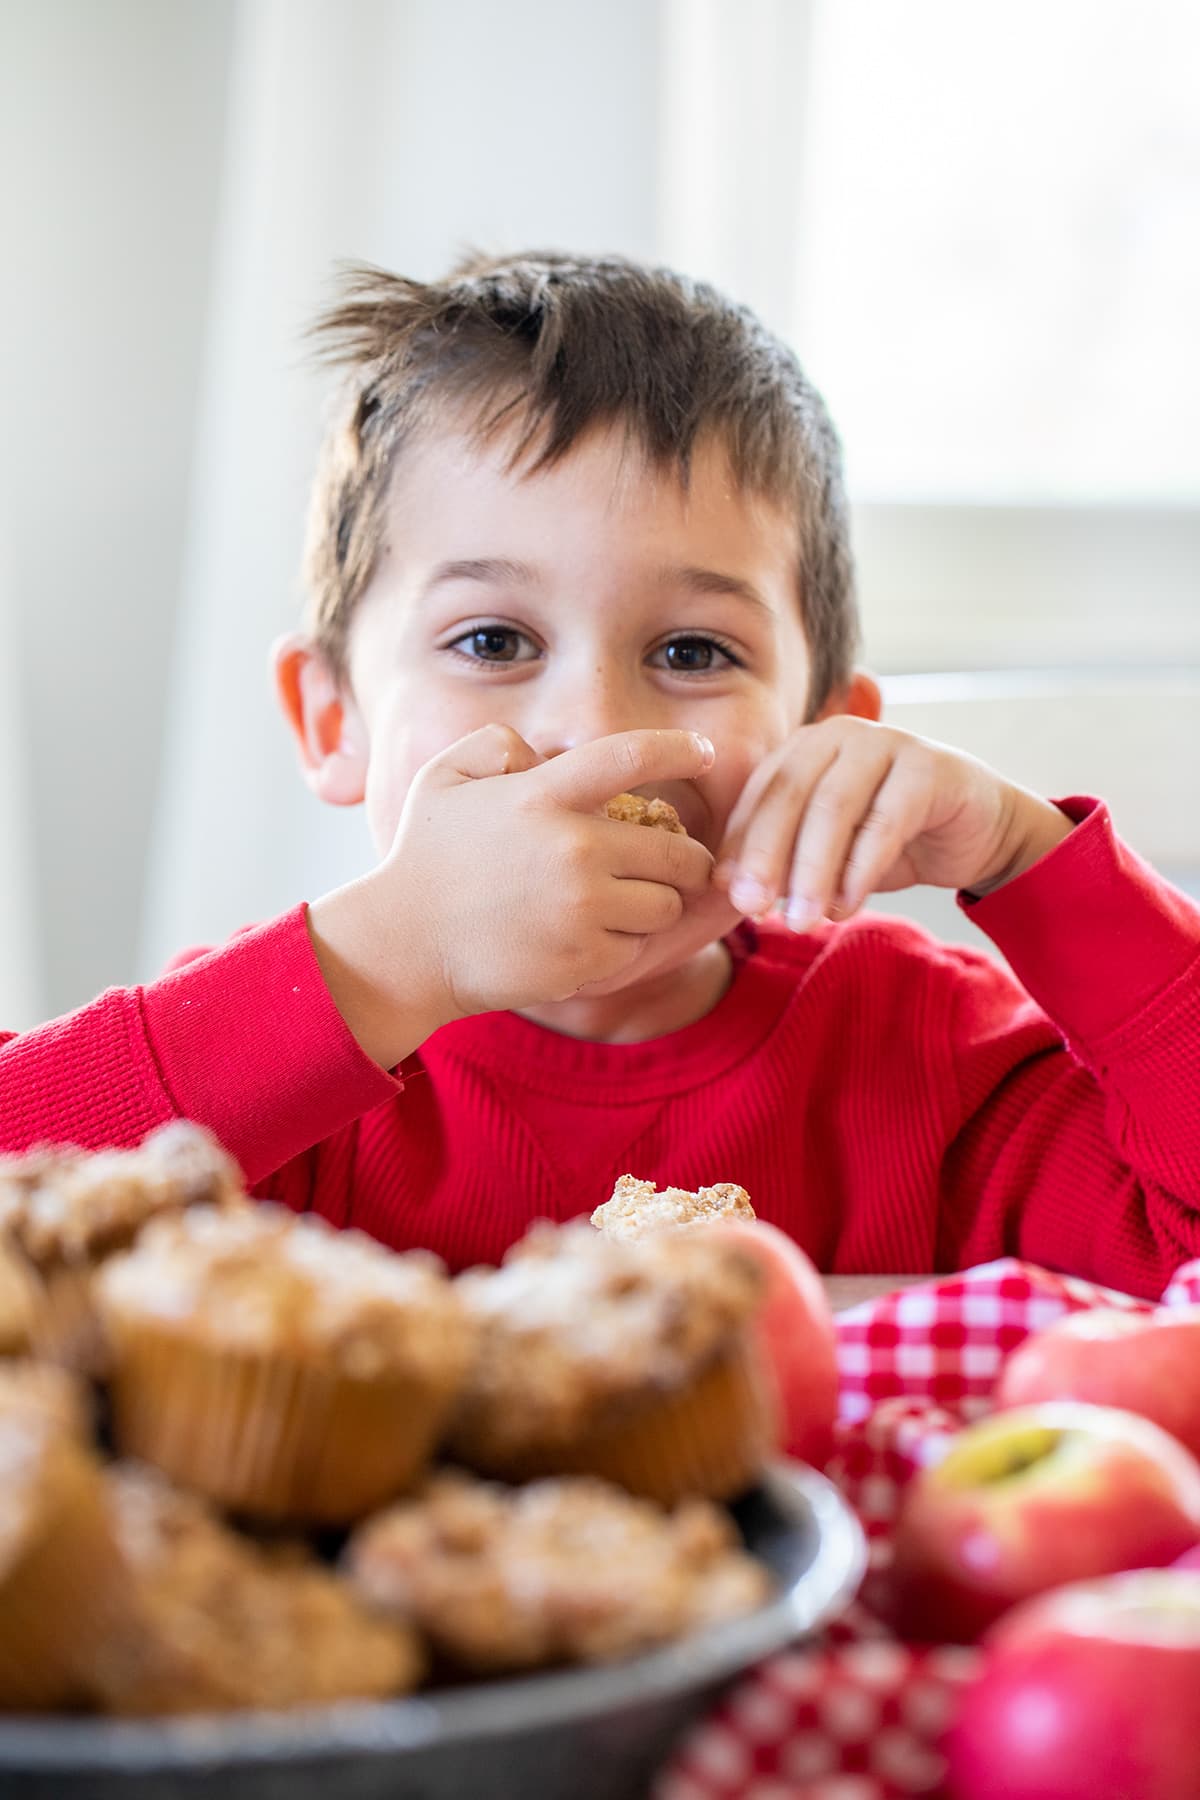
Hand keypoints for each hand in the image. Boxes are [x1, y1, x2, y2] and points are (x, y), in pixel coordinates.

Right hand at [307, 724, 716, 1063]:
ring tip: (619, 903)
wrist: (404, 947)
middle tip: (674, 865)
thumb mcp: (444, 778)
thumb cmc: (425, 858)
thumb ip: (497, 744)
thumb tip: (543, 752)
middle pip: (677, 851)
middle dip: (685, 859)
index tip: (706, 753)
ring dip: (652, 903)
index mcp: (542, 796)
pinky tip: (587, 937)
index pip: (631, 756)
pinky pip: (636, 947)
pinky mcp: (584, 959)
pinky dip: (621, 943)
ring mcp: (581, 908)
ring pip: (665, 905)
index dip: (679, 750)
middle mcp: (572, 848)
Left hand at [715, 717, 1071, 928]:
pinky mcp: (929, 767)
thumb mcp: (828, 851)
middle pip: (789, 796)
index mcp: (804, 748)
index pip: (759, 795)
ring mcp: (886, 743)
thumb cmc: (891, 838)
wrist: (976, 829)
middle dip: (767, 857)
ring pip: (834, 808)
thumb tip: (726, 889)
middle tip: (754, 910)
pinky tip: (845, 906)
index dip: (740, 846)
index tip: (725, 898)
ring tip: (801, 920)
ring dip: (812, 870)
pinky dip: (860, 868)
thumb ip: (783, 859)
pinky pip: (885, 821)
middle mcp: (839, 735)